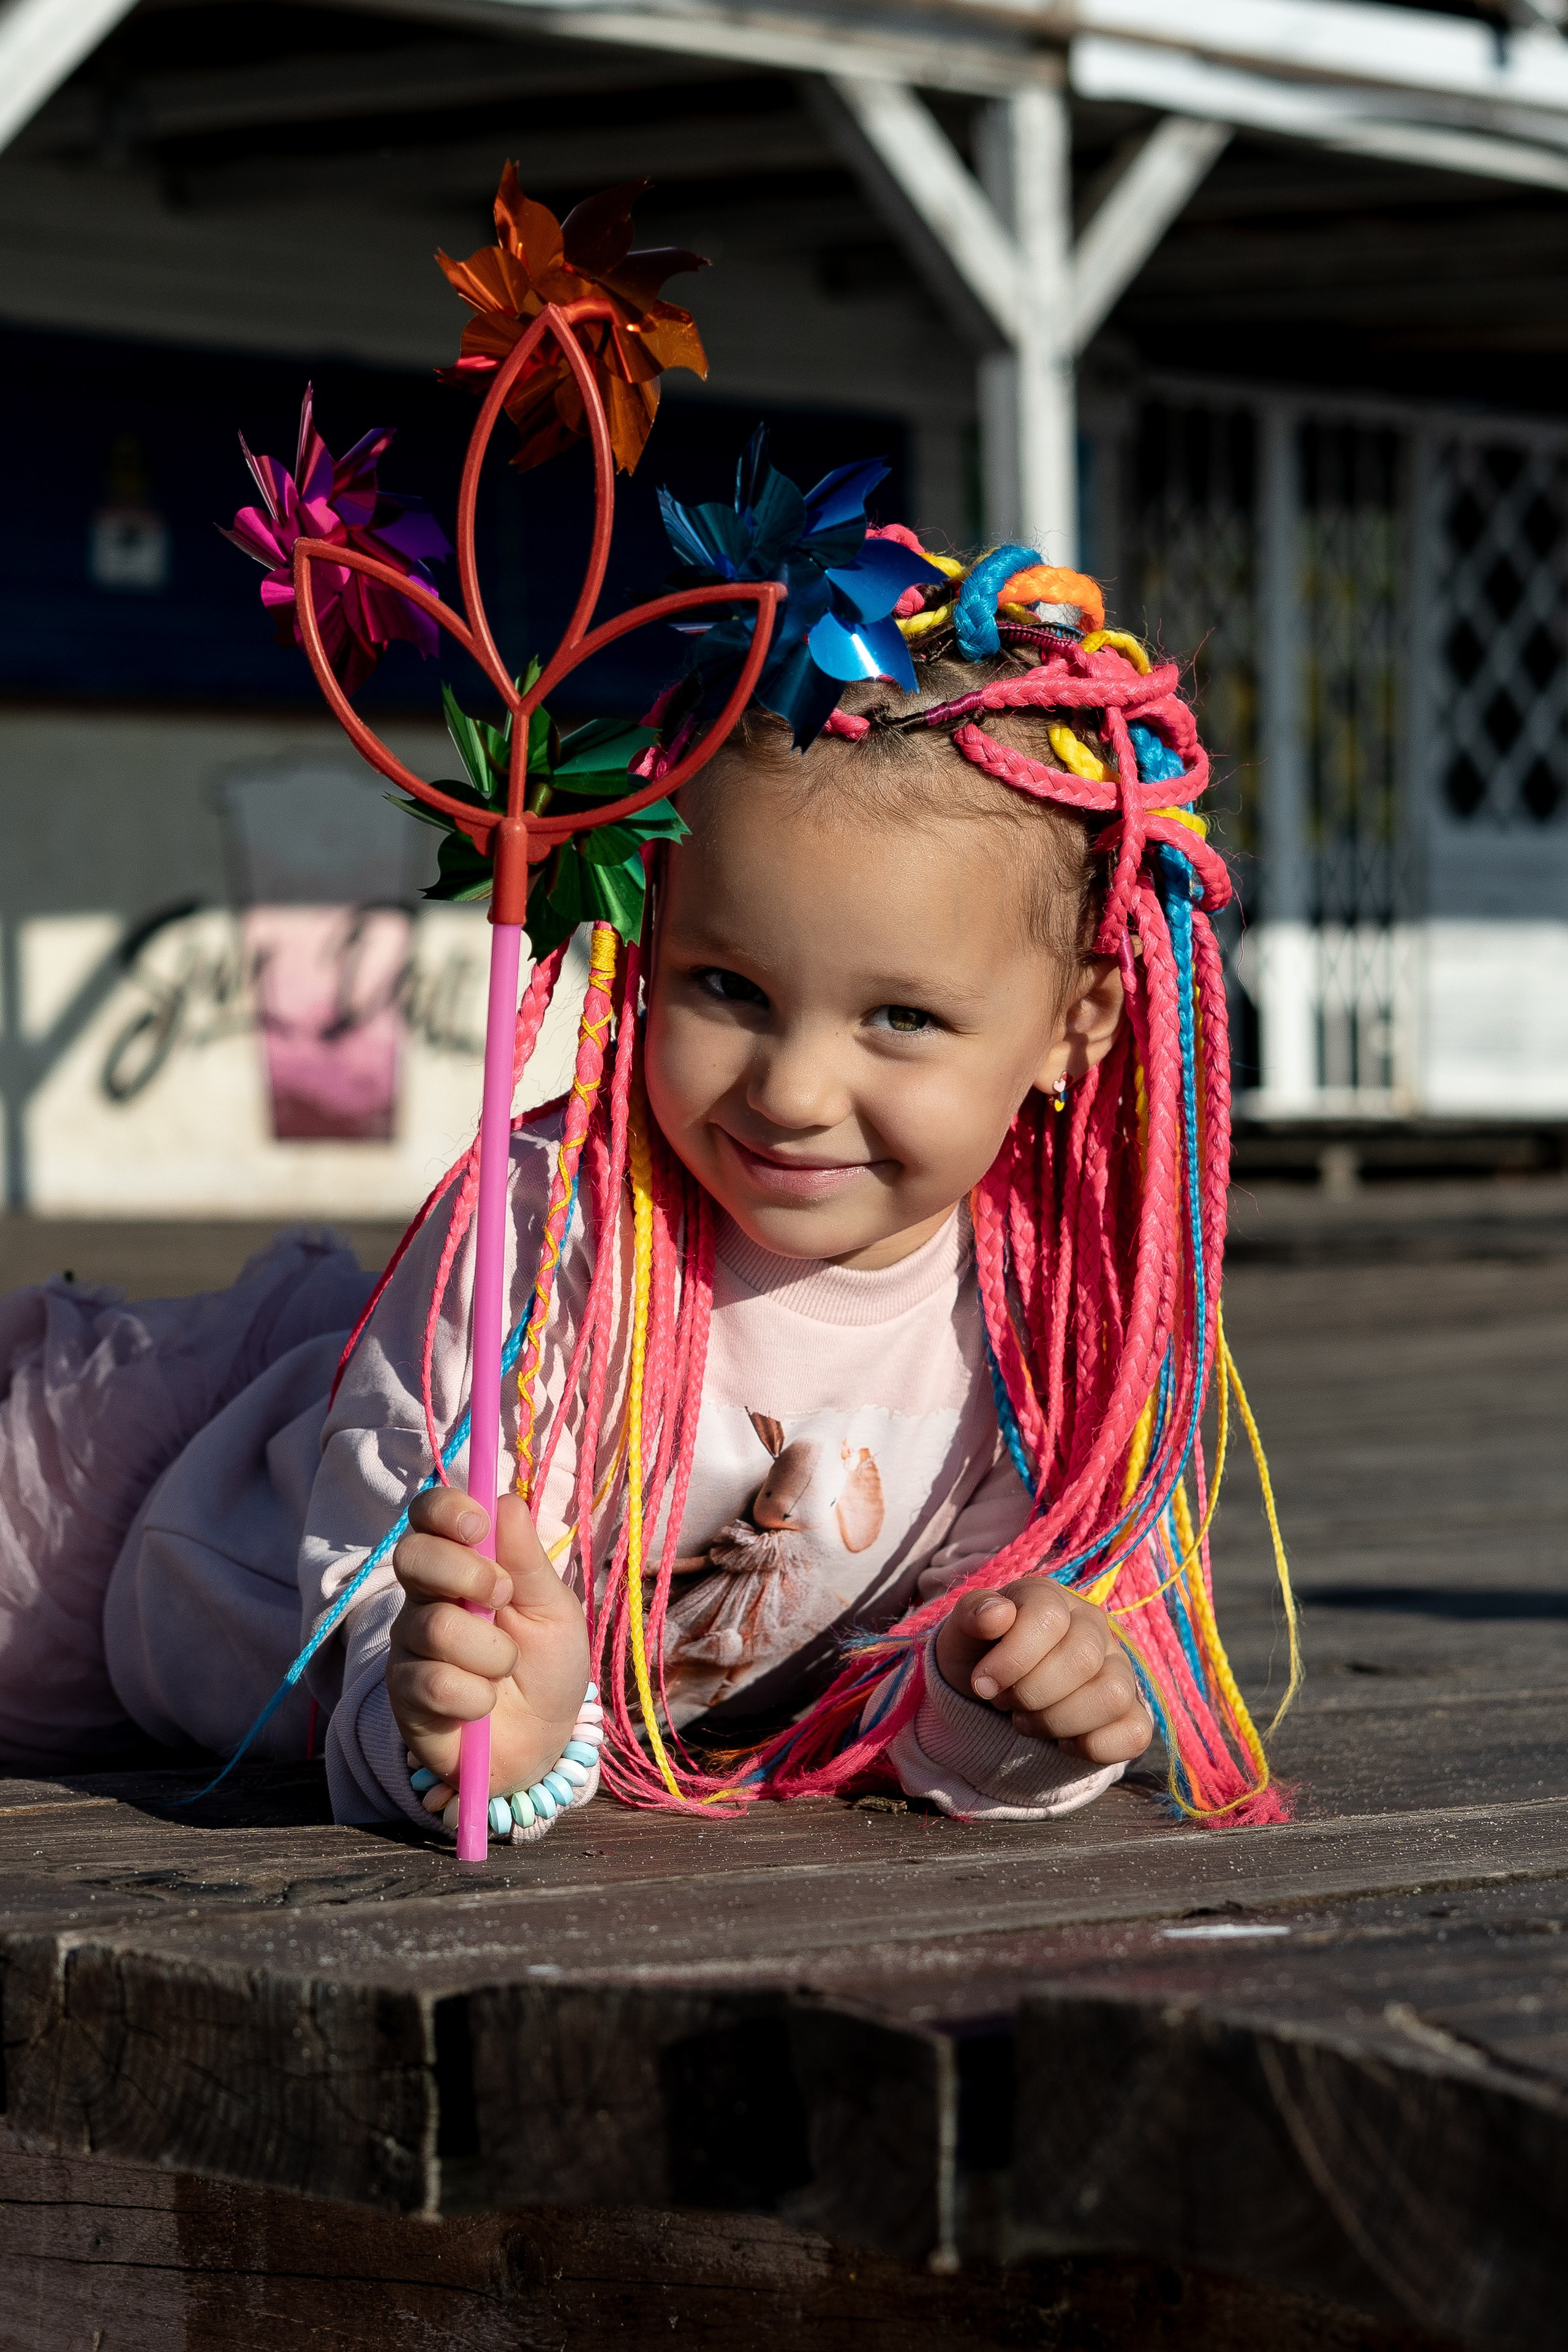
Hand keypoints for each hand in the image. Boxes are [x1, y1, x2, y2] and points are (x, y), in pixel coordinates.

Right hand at [388, 1487, 590, 1813]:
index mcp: (461, 1565)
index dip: (446, 1509)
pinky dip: (476, 1697)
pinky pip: (434, 1683)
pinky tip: (484, 1705)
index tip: (479, 1526)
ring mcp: (410, 1646)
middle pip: (412, 1555)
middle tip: (503, 1599)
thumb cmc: (547, 1666)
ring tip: (504, 1671)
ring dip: (490, 1653)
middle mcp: (425, 1598)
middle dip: (466, 1573)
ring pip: (435, 1626)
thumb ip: (527, 1559)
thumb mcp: (553, 1609)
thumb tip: (504, 1499)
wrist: (543, 1742)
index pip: (428, 1515)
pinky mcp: (404, 1695)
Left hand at [933, 1578, 1151, 1765]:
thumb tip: (997, 1613)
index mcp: (1051, 1599)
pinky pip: (1135, 1732)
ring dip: (1057, 1721)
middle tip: (1005, 1701)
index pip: (1049, 1619)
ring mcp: (1118, 1669)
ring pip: (1113, 1696)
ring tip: (1028, 1720)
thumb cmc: (979, 1658)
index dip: (1011, 1659)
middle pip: (1082, 1660)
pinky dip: (1093, 1746)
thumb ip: (973, 1614)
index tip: (982, 1684)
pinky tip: (1063, 1742)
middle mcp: (1093, 1627)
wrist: (991, 1698)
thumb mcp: (961, 1635)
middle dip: (1030, 1693)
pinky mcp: (1130, 1712)